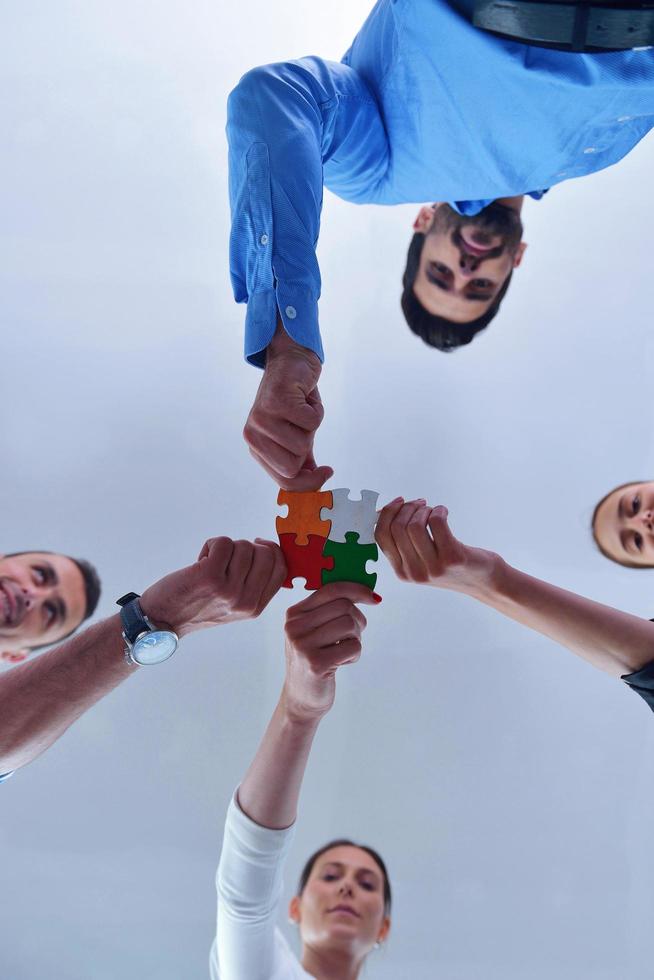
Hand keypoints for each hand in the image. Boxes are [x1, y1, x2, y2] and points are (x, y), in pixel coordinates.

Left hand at [140, 537, 286, 637]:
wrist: (162, 621)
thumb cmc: (196, 607)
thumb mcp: (234, 606)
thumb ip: (254, 585)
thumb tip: (269, 550)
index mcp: (255, 608)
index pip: (282, 569)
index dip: (272, 550)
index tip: (258, 545)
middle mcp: (245, 601)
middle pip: (266, 554)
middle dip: (247, 547)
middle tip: (227, 558)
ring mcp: (229, 589)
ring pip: (243, 545)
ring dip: (225, 547)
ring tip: (210, 563)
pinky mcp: (210, 576)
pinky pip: (223, 542)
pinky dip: (211, 544)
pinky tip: (200, 560)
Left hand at [244, 327, 332, 490]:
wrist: (292, 362)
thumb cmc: (295, 402)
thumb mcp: (297, 436)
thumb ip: (302, 462)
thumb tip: (316, 486)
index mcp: (256, 447)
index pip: (284, 481)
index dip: (309, 483)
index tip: (327, 473)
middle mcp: (253, 435)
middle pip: (293, 467)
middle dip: (308, 447)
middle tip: (302, 425)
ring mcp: (262, 418)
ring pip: (303, 444)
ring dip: (312, 425)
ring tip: (302, 408)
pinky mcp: (277, 401)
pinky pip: (312, 421)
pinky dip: (317, 408)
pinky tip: (305, 396)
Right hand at [282, 582, 378, 722]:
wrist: (301, 698)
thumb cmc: (314, 659)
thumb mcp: (314, 630)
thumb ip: (330, 608)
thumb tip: (367, 591)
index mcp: (294, 614)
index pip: (331, 589)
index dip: (357, 590)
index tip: (374, 598)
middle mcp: (294, 627)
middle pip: (344, 606)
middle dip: (358, 620)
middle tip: (353, 636)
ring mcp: (303, 645)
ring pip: (350, 624)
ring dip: (356, 638)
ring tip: (345, 650)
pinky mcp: (316, 664)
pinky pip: (354, 647)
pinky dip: (355, 654)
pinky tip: (343, 663)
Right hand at [375, 498, 497, 594]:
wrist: (484, 581)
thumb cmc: (451, 565)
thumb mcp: (421, 561)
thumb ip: (403, 543)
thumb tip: (383, 512)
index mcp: (402, 573)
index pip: (380, 536)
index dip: (386, 513)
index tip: (399, 501)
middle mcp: (414, 573)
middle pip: (397, 528)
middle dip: (407, 507)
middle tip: (421, 504)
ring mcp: (433, 567)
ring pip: (414, 525)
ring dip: (424, 509)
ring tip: (433, 510)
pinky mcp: (452, 557)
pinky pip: (436, 522)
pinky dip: (439, 510)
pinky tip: (444, 512)